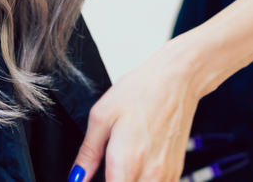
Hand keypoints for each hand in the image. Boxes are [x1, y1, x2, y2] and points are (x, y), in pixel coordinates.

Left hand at [70, 39, 206, 181]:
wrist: (175, 81)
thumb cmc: (139, 92)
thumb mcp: (101, 117)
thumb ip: (88, 154)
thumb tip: (76, 177)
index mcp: (127, 162)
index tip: (89, 178)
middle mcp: (150, 174)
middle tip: (104, 169)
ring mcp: (166, 176)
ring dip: (126, 181)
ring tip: (118, 166)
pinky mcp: (175, 172)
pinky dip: (141, 180)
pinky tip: (135, 166)